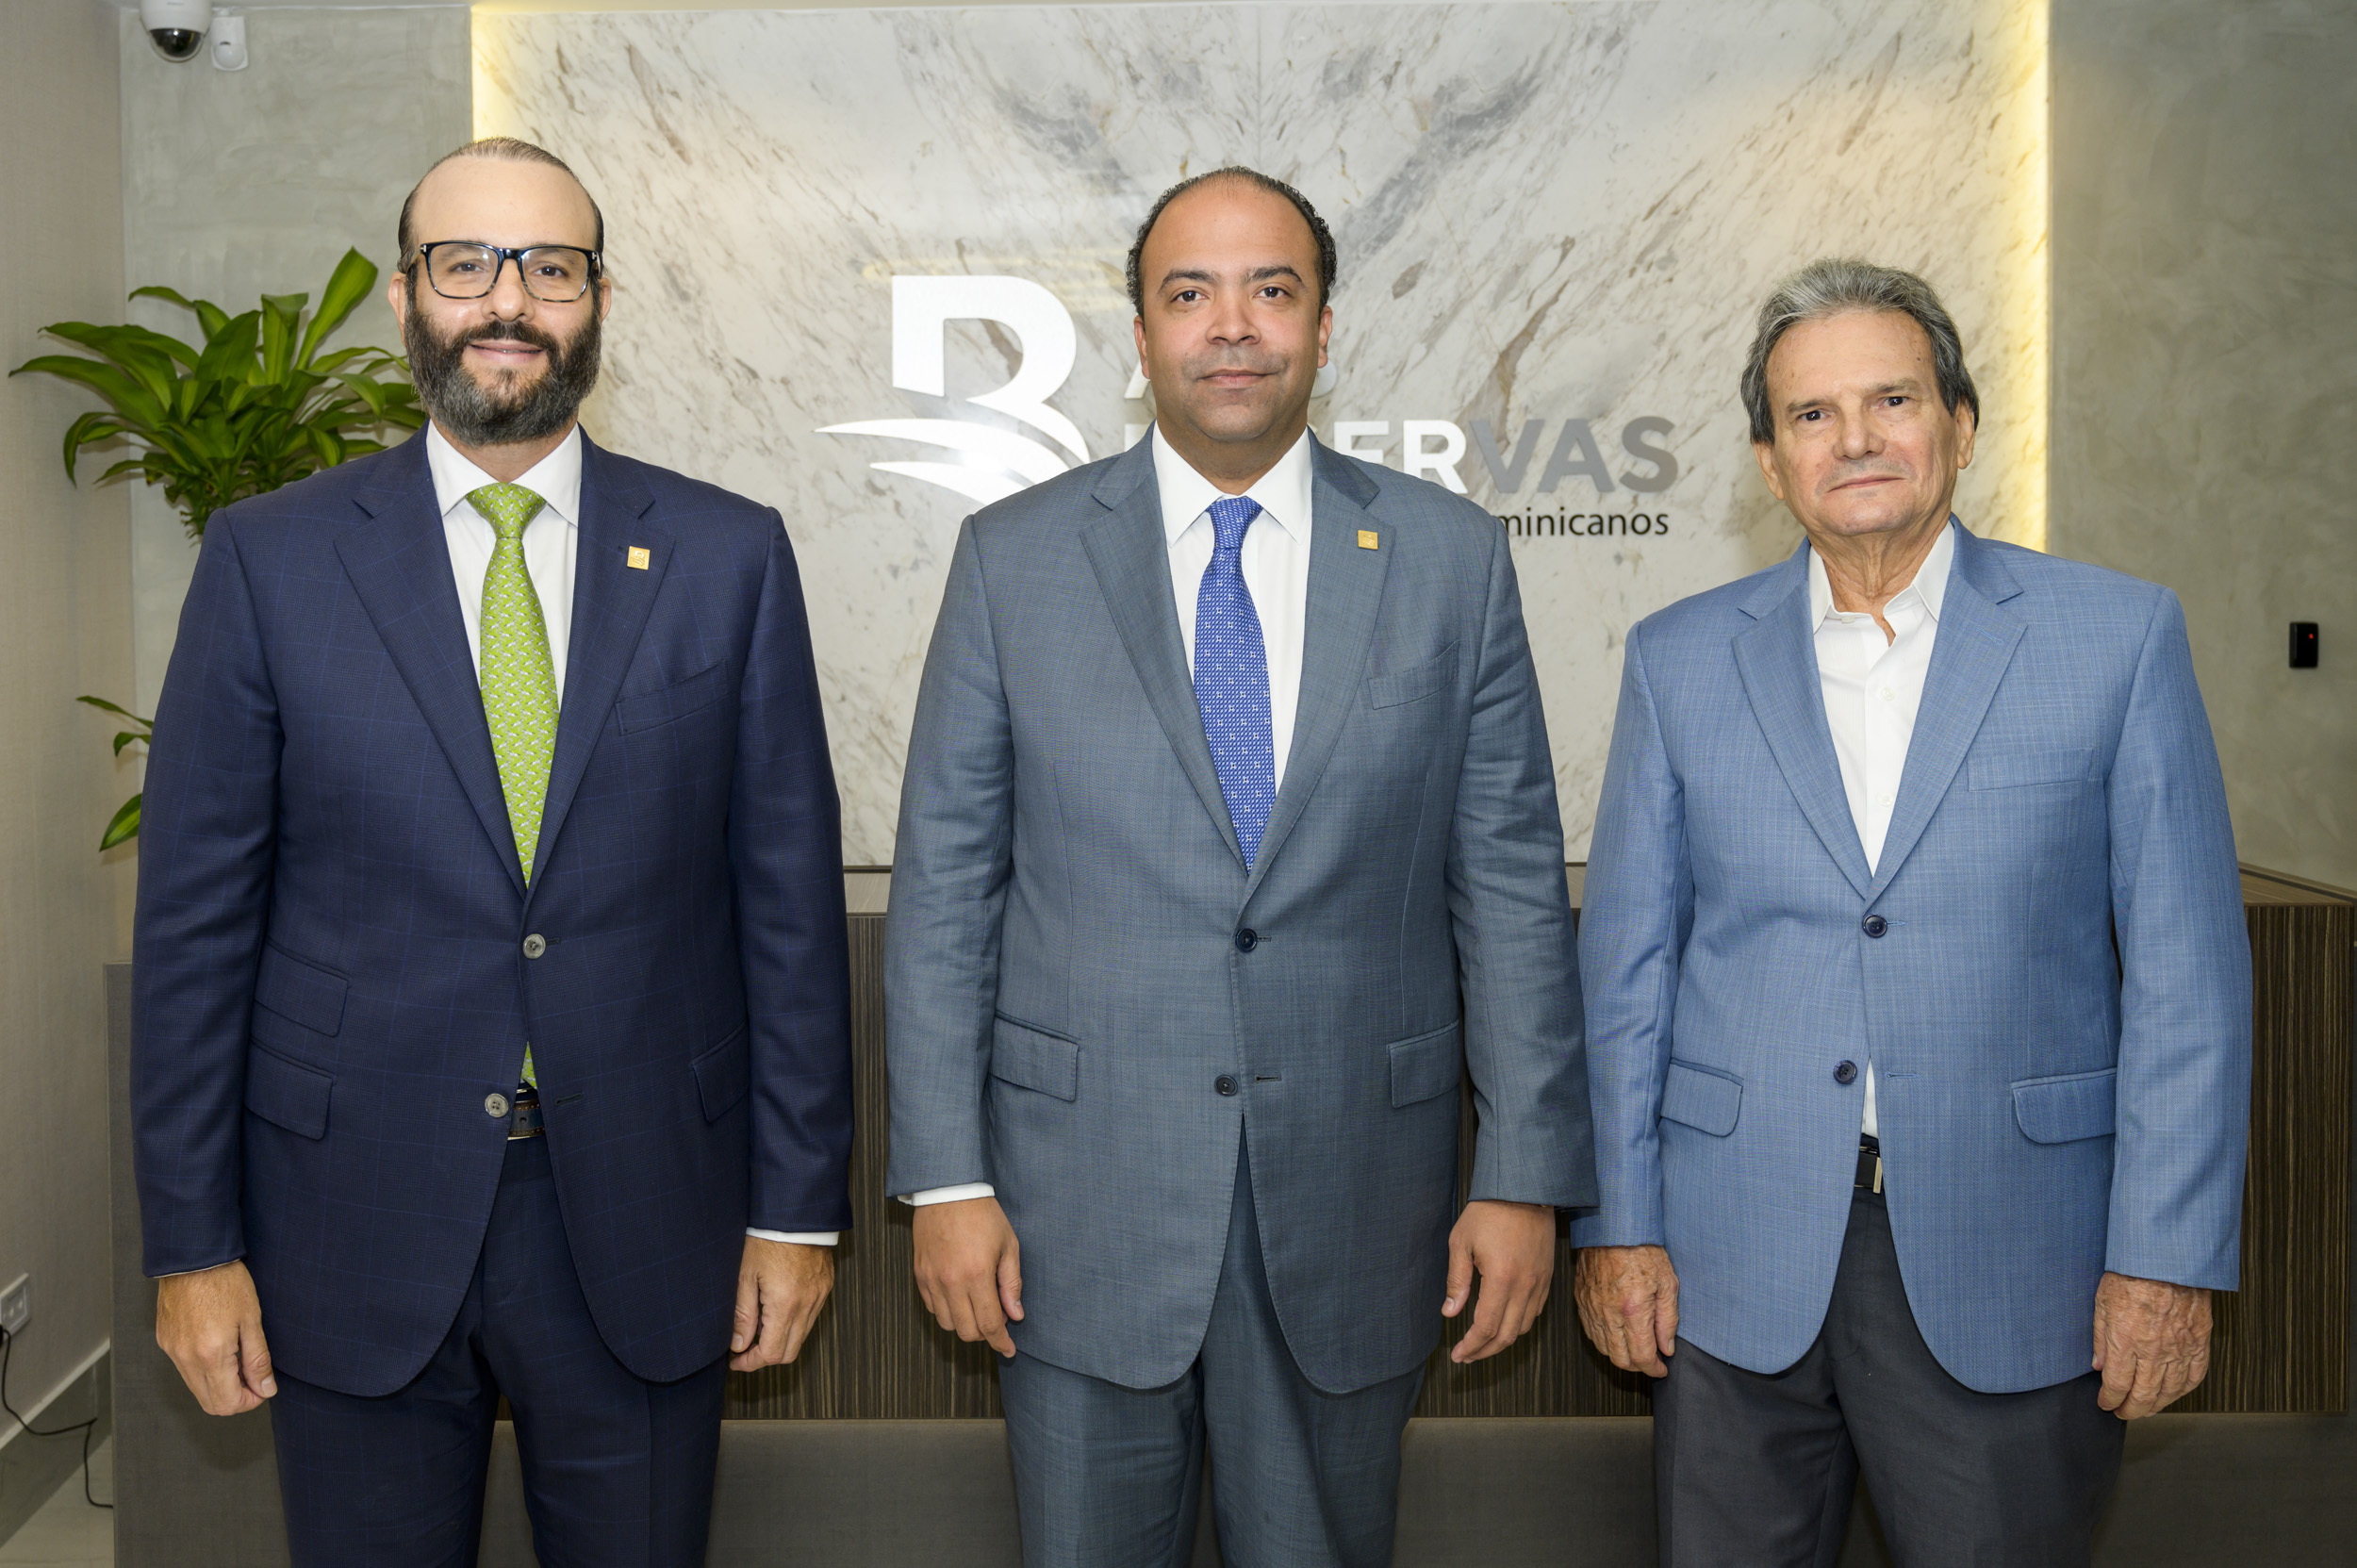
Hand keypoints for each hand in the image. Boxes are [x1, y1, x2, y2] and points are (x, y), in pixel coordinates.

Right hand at [155, 1260, 275, 1414]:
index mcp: (210, 1354)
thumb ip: (258, 1359)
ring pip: (195, 1387)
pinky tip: (220, 1348)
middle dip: (234, 1398)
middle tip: (254, 1378)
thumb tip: (265, 1389)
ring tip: (239, 1360)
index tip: (263, 1388)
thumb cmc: (226, 1281)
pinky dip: (204, 1370)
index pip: (226, 1403)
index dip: (249, 1402)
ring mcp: (171, 1350)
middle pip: (209, 1403)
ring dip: (219, 1385)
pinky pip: (184, 1369)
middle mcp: (185, 1358)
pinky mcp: (164, 1340)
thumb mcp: (252, 1319)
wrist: (193, 1256)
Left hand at [730, 1238, 834, 1371]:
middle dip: (765, 1357)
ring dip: (780, 1339)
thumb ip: (742, 1314)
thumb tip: (738, 1344)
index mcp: (785, 1304)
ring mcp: (819, 1296)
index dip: (751, 1363)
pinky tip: (776, 1309)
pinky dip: (793, 1322)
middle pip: (789, 1353)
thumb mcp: (745, 1275)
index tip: (736, 1360)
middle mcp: (807, 1305)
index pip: (771, 1353)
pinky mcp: (825, 1287)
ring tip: (759, 1324)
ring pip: (802, 1336)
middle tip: (744, 1349)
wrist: (796, 1212)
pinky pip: (811, 1317)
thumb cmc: (767, 1238)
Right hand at [912, 1196, 1022, 1357]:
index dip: (1001, 1342)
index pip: (990, 1324)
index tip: (1009, 1350)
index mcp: (977, 1275)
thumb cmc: (983, 1215)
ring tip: (978, 1307)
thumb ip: (1011, 1283)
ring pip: (947, 1323)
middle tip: (997, 1321)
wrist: (948, 1191)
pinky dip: (947, 1311)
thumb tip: (1015, 1315)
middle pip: (966, 1331)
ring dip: (965, 1324)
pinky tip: (960, 1297)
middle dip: (985, 1334)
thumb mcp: (1008, 1245)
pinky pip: (932, 1307)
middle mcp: (951, 1282)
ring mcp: (932, 1280)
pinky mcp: (919, 1275)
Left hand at [1443, 1200, 1556, 1362]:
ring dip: (1503, 1340)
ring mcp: (1540, 1282)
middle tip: (1467, 1356)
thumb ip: (1456, 1281)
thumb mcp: (1461, 1242)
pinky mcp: (1548, 1276)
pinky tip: (1504, 1322)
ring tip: (1483, 1343)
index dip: (1471, 1346)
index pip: (1486, 1327)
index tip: (1457, 1354)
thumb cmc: (1488, 1212)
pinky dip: (1519, 1323)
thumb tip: (1450, 1312)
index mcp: (1501, 1279)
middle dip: (1485, 1351)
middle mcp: (1525, 1286)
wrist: (1524, 1189)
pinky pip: (1535, 1311)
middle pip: (1507, 1335)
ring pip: (1523, 1326)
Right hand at [1572, 1244, 1678, 1377]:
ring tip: (1635, 1348)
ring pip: (1603, 1349)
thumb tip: (1667, 1347)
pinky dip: (1603, 1341)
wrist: (1613, 1225)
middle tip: (1650, 1360)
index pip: (1643, 1356)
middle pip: (1620, 1359)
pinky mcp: (1581, 1299)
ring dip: (1620, 1356)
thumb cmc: (1643, 1248)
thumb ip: (1668, 1320)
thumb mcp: (1668, 1283)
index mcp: (1634, 1310)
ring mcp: (1592, 1307)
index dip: (1655, 1368)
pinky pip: (1590, 1332)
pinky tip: (1616, 1335)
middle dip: (1638, 1367)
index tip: (1663, 1368)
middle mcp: (1609, 1314)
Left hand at [2092, 1271, 2210, 1418]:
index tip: (2105, 1403)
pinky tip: (2174, 1393)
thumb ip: (2100, 1338)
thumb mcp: (2102, 1301)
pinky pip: (2195, 1375)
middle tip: (2123, 1413)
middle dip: (2131, 1410)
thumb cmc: (2132, 1273)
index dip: (2110, 1400)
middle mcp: (2155, 1351)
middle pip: (2144, 1395)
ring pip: (2170, 1391)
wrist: (2167, 1257)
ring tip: (2145, 1408)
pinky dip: (2183, 1390)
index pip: (2117, 1386)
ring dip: (2156, 1405)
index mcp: (2127, 1341)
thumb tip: (2099, 1365)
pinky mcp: (2200, 1341)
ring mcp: (2180, 1348)